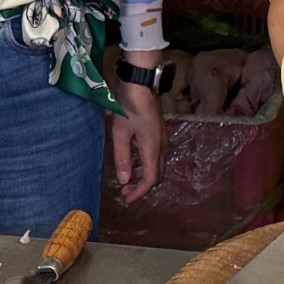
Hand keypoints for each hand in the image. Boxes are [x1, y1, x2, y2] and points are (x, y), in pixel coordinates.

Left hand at [110, 79, 163, 203]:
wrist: (142, 84)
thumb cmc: (129, 108)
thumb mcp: (121, 134)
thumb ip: (123, 158)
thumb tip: (124, 180)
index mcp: (153, 149)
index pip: (150, 179)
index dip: (139, 192)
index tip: (126, 199)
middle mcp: (161, 147)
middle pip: (157, 175)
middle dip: (142, 186)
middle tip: (125, 191)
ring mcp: (162, 139)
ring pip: (157, 165)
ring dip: (143, 175)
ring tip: (126, 178)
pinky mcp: (159, 133)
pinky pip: (155, 156)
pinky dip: (144, 164)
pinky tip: (131, 161)